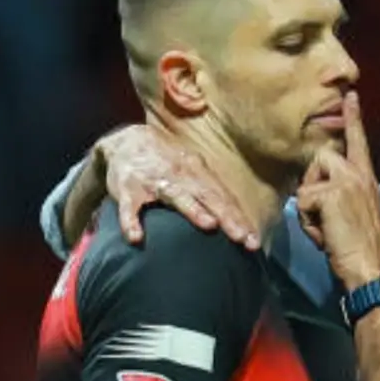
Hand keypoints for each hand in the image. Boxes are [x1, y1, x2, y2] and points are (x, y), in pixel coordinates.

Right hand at [95, 124, 258, 248]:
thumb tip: (237, 215)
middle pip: (209, 197)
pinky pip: (129, 207)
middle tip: (243, 238)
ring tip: (209, 225)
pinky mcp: (128, 189)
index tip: (253, 241)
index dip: (239, 218)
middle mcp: (180, 175)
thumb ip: (212, 191)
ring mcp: (154, 181)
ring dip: (193, 210)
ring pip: (176, 196)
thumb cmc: (167, 162)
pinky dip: (130, 221)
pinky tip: (135, 237)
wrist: (126, 140)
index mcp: (198, 172)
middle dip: (227, 217)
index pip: (223, 197)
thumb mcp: (193, 169)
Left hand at [295, 92, 379, 288]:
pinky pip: (303, 200)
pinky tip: (325, 234)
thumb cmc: (362, 248)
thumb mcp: (357, 212)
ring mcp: (347, 181)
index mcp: (367, 179)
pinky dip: (308, 222)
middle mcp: (360, 174)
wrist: (371, 267)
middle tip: (325, 217)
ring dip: (309, 206)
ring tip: (326, 227)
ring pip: (308, 180)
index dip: (353, 118)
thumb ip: (341, 193)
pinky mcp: (333, 192)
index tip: (351, 95)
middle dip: (311, 186)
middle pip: (320, 159)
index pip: (358, 141)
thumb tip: (317, 191)